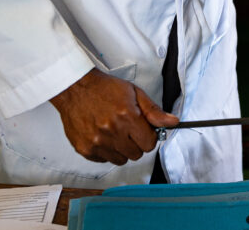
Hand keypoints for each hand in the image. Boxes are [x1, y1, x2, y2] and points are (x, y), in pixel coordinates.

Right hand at [49, 68, 178, 164]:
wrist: (76, 89)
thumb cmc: (105, 89)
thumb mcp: (135, 93)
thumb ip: (154, 111)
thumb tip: (172, 122)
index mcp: (127, 117)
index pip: (150, 144)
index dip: (149, 136)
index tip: (144, 130)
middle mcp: (112, 132)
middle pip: (137, 154)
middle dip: (136, 143)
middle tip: (128, 130)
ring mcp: (97, 142)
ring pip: (121, 160)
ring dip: (121, 149)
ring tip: (115, 132)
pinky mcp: (85, 149)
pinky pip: (104, 160)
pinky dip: (106, 151)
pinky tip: (103, 136)